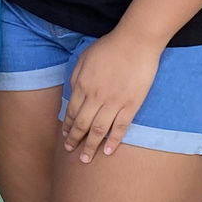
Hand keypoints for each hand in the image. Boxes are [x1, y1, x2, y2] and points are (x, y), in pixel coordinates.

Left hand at [61, 27, 164, 161]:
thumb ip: (76, 76)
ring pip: (98, 130)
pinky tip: (107, 152)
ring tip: (85, 159)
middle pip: (82, 124)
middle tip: (70, 151)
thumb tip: (72, 92)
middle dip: (74, 140)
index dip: (68, 126)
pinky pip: (120, 127)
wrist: (136, 42)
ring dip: (90, 146)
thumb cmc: (110, 46)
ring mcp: (114, 102)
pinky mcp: (131, 105)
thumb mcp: (84, 57)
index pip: (72, 112)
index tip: (65, 136)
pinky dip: (113, 141)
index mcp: (82, 85)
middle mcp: (95, 97)